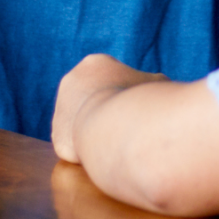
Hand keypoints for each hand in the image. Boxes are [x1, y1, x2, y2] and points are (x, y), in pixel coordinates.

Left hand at [52, 54, 167, 164]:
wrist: (113, 126)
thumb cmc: (140, 101)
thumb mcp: (158, 84)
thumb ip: (154, 84)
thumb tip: (159, 90)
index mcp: (94, 64)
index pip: (109, 78)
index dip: (125, 93)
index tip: (136, 105)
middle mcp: (71, 82)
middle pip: (92, 98)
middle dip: (107, 110)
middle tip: (127, 124)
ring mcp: (60, 111)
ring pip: (82, 122)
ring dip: (97, 130)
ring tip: (119, 141)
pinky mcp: (59, 138)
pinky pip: (78, 146)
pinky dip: (91, 151)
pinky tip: (107, 154)